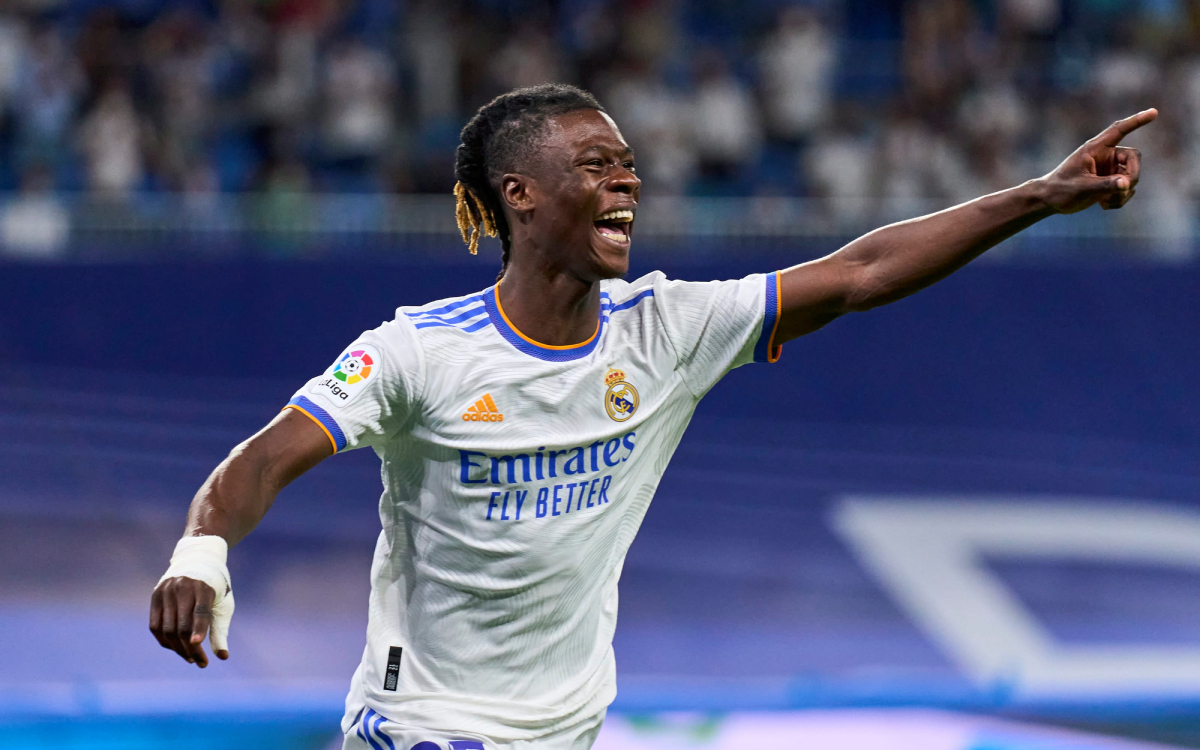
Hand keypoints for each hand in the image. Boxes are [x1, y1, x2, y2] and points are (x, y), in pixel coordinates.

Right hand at [149, 576, 231, 667]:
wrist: (197, 560)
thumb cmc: (215, 587)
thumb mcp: (223, 605)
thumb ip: (220, 630)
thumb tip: (223, 657)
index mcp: (203, 587)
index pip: (200, 611)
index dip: (199, 628)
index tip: (198, 644)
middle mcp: (182, 587)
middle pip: (182, 625)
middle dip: (190, 648)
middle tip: (201, 663)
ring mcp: (166, 591)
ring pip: (167, 629)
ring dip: (177, 648)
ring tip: (191, 658)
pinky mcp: (155, 596)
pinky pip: (155, 626)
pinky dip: (164, 640)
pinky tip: (176, 648)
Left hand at [1036, 108, 1156, 213]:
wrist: (1050, 201)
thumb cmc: (1061, 189)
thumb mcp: (1082, 187)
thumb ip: (1105, 185)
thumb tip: (1127, 184)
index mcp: (1095, 148)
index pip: (1119, 130)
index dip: (1137, 121)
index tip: (1154, 112)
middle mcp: (1105, 156)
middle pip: (1134, 159)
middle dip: (1132, 176)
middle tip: (1123, 190)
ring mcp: (1109, 169)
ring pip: (1131, 177)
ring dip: (1123, 192)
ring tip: (1104, 201)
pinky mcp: (1110, 181)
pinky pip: (1126, 189)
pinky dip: (1120, 198)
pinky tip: (1104, 204)